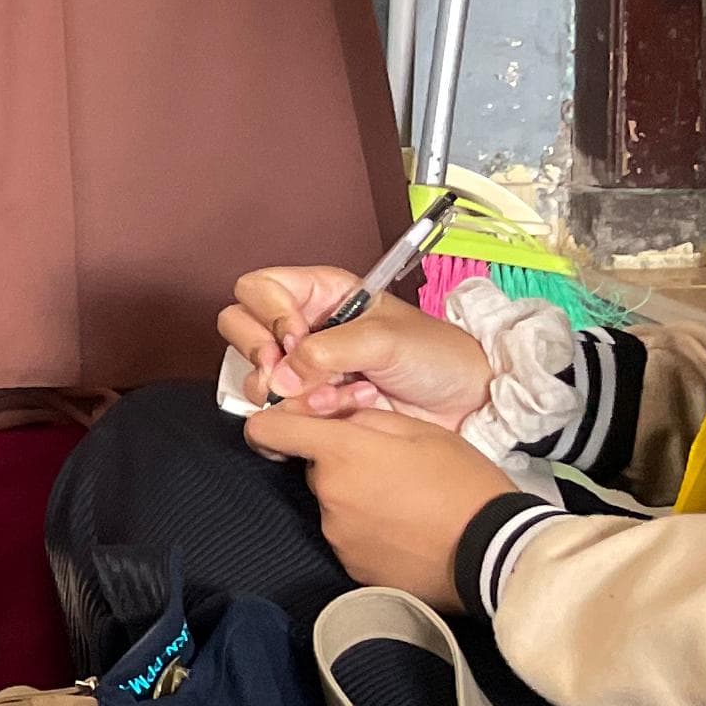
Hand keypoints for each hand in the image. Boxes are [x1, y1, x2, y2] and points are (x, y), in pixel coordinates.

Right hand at [221, 265, 496, 427]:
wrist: (465, 405)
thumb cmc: (436, 356)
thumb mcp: (385, 339)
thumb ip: (328, 351)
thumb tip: (278, 378)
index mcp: (320, 294)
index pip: (259, 288)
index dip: (267, 312)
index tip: (294, 338)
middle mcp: (303, 327)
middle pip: (240, 326)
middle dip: (260, 353)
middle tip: (286, 374)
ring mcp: (302, 368)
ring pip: (254, 374)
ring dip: (288, 391)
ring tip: (335, 399)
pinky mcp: (310, 405)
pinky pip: (278, 412)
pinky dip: (302, 416)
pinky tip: (340, 413)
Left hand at [241, 404, 509, 606]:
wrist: (495, 552)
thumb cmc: (464, 483)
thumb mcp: (423, 430)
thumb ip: (367, 418)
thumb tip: (337, 419)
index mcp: (341, 453)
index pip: (268, 431)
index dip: (272, 423)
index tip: (286, 425)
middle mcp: (328, 495)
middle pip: (316, 469)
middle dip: (342, 464)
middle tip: (389, 468)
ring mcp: (338, 535)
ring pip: (334, 504)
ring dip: (357, 499)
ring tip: (406, 503)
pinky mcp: (352, 566)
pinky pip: (350, 537)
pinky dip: (369, 531)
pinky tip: (406, 530)